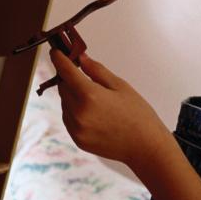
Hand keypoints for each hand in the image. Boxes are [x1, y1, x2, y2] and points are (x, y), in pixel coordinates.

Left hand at [50, 49, 168, 165]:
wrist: (145, 147)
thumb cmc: (138, 114)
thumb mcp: (120, 86)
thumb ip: (96, 70)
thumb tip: (80, 58)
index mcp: (89, 95)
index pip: (65, 71)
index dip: (59, 59)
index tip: (55, 52)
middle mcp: (78, 113)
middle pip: (63, 87)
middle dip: (70, 79)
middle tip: (83, 76)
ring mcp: (76, 128)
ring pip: (65, 103)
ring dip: (72, 97)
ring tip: (96, 101)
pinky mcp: (77, 139)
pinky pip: (69, 119)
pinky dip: (75, 112)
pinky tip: (94, 113)